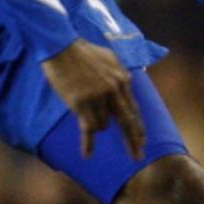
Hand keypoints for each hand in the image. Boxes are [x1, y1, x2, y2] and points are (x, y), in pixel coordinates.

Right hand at [43, 39, 144, 159]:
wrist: (60, 46)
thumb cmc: (80, 51)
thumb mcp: (109, 58)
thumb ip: (120, 72)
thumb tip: (129, 80)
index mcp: (122, 78)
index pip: (134, 108)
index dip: (138, 127)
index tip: (142, 140)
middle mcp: (114, 89)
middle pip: (128, 122)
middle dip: (134, 141)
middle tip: (138, 157)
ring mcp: (99, 97)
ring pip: (103, 124)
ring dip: (94, 123)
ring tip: (80, 107)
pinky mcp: (82, 103)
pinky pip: (89, 128)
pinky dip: (88, 143)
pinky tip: (87, 155)